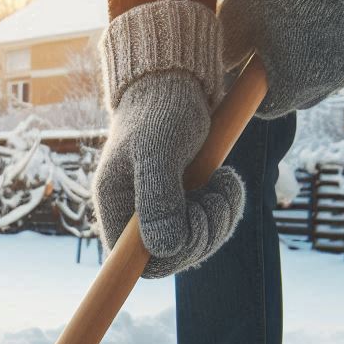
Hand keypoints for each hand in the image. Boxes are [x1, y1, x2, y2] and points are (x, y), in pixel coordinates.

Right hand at [93, 71, 244, 278]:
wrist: (177, 82)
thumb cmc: (162, 110)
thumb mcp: (158, 151)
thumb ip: (158, 199)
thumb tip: (164, 249)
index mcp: (115, 206)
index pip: (133, 262)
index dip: (167, 257)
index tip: (194, 228)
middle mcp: (133, 216)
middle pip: (170, 257)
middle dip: (203, 231)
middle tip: (219, 194)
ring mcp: (159, 212)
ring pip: (194, 244)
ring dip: (220, 218)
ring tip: (227, 182)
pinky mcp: (182, 204)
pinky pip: (207, 226)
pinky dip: (225, 208)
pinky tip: (227, 182)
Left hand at [220, 0, 343, 117]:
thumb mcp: (236, 21)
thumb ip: (224, 55)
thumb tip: (217, 73)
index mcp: (290, 86)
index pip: (266, 109)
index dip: (252, 94)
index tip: (245, 77)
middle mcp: (322, 85)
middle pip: (293, 99)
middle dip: (278, 84)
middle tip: (266, 58)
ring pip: (316, 85)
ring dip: (302, 71)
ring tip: (289, 42)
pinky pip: (335, 67)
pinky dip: (322, 57)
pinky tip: (311, 33)